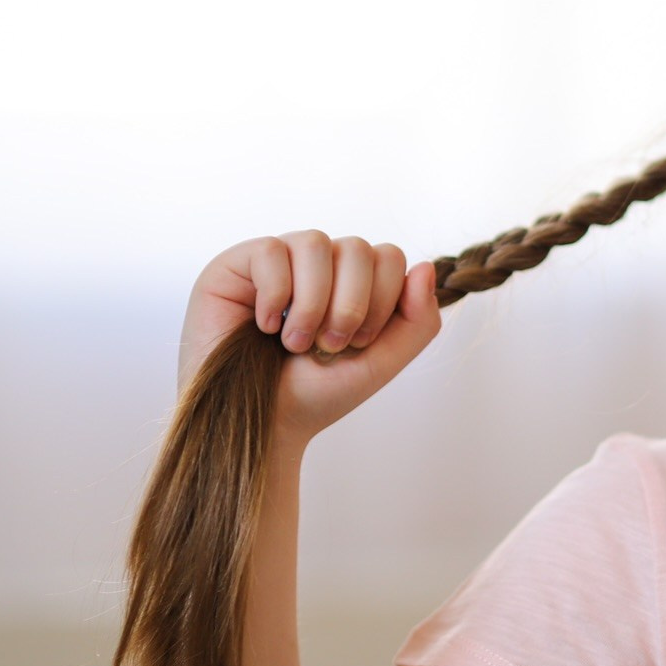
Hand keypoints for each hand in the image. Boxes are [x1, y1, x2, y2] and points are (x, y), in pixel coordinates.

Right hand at [181, 231, 440, 443]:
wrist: (263, 423)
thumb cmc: (318, 393)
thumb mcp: (382, 361)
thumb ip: (418, 320)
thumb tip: (428, 266)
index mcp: (354, 280)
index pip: (388, 256)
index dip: (381, 300)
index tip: (358, 343)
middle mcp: (319, 264)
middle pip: (356, 247)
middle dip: (351, 305)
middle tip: (329, 346)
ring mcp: (279, 259)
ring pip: (315, 242)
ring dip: (312, 303)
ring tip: (296, 343)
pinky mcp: (237, 263)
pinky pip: (270, 250)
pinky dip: (275, 296)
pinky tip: (266, 326)